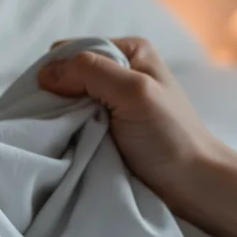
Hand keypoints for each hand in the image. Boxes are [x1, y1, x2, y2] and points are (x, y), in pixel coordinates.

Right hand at [38, 37, 230, 212]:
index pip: (73, 50)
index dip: (59, 70)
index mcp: (129, 51)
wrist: (192, 185)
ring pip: (67, 102)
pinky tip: (67, 143)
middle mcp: (119, 72)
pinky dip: (66, 132)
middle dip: (57, 95)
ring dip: (60, 117)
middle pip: (68, 76)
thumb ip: (91, 72)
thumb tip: (44, 74)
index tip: (54, 99)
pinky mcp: (106, 130)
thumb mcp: (133, 92)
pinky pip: (73, 124)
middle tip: (57, 120)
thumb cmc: (170, 136)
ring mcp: (111, 103)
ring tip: (62, 134)